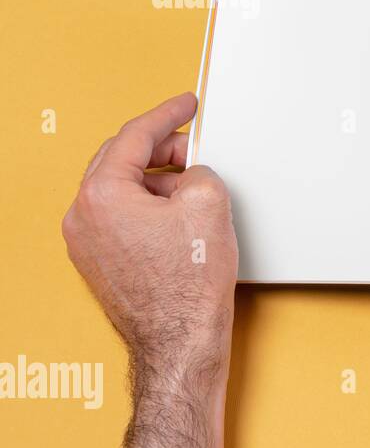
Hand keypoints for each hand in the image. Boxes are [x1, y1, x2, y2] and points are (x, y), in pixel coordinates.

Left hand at [61, 92, 237, 447]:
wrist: (180, 343)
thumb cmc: (190, 286)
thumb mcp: (209, 203)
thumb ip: (198, 171)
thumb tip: (189, 178)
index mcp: (101, 194)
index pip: (134, 136)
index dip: (167, 114)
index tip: (186, 104)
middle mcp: (82, 216)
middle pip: (121, 161)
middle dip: (161, 150)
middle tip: (196, 147)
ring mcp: (85, 244)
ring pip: (121, 191)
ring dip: (157, 182)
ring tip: (195, 189)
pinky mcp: (98, 264)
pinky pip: (121, 219)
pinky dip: (148, 209)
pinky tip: (180, 220)